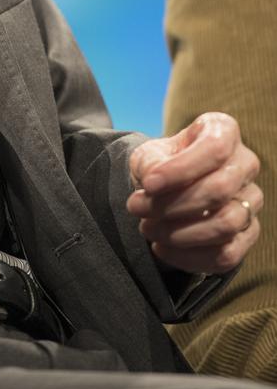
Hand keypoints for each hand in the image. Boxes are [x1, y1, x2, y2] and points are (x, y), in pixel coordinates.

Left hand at [126, 112, 261, 274]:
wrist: (166, 189)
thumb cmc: (160, 164)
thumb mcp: (148, 155)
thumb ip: (150, 164)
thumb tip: (154, 184)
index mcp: (224, 132)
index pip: (214, 149)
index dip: (181, 169)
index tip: (148, 184)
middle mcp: (246, 164)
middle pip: (219, 190)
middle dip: (172, 205)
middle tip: (137, 208)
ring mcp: (251, 201)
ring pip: (226, 224)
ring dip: (179, 233)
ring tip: (147, 228)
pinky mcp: (248, 234)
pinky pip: (226, 255)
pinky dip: (188, 257)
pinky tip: (161, 249)